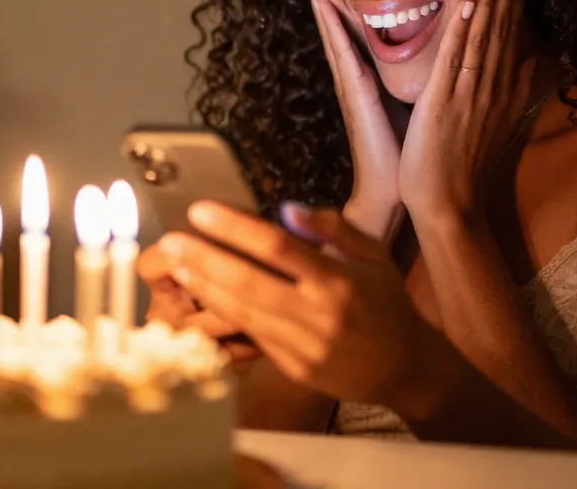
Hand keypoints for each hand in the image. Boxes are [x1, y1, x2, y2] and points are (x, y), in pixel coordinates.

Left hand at [161, 199, 435, 407]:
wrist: (405, 368)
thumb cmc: (387, 304)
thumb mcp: (374, 254)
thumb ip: (333, 228)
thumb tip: (286, 208)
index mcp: (339, 281)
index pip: (278, 248)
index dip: (235, 228)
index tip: (202, 210)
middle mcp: (319, 315)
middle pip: (250, 282)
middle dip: (206, 259)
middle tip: (171, 239)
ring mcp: (304, 346)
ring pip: (244, 313)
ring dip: (206, 288)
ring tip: (177, 266)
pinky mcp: (294, 368)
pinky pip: (252, 337)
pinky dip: (223, 317)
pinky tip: (201, 299)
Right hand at [300, 0, 404, 241]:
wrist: (393, 191)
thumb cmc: (404, 152)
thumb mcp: (409, 105)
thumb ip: (409, 81)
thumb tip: (429, 58)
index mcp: (366, 75)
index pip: (350, 26)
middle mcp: (353, 74)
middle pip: (332, 20)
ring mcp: (349, 82)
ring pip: (332, 29)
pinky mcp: (356, 93)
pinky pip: (343, 52)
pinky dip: (332, 26)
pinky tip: (323, 4)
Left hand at [399, 0, 528, 221]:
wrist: (447, 204)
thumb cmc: (463, 166)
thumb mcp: (496, 121)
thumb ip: (513, 89)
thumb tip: (533, 61)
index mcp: (500, 91)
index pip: (511, 35)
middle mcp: (490, 88)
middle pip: (503, 29)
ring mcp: (469, 94)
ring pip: (484, 38)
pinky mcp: (444, 103)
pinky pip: (456, 61)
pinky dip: (463, 32)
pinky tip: (469, 5)